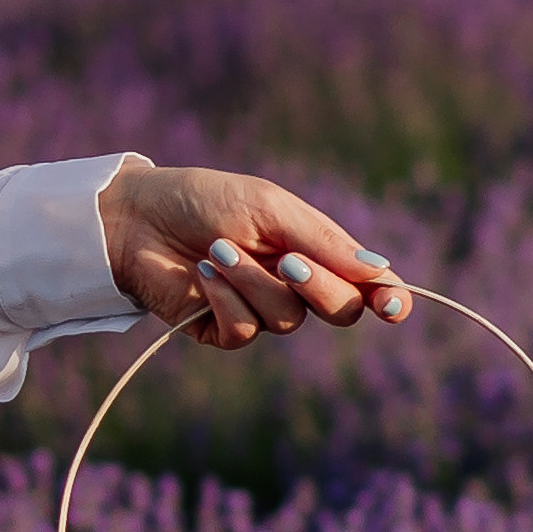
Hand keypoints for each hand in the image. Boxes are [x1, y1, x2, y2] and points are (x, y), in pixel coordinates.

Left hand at [96, 156, 414, 352]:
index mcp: (313, 250)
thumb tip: (380, 272)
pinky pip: (244, 331)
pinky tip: (201, 275)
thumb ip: (323, 241)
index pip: (364, 285)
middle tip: (286, 259)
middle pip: (338, 311)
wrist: (138, 217)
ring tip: (217, 250)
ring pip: (287, 320)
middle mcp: (293, 285)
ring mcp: (258, 310)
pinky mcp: (221, 331)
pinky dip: (225, 300)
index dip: (388, 299)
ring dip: (254, 283)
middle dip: (318, 286)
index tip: (394, 306)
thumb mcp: (270, 209)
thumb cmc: (204, 200)